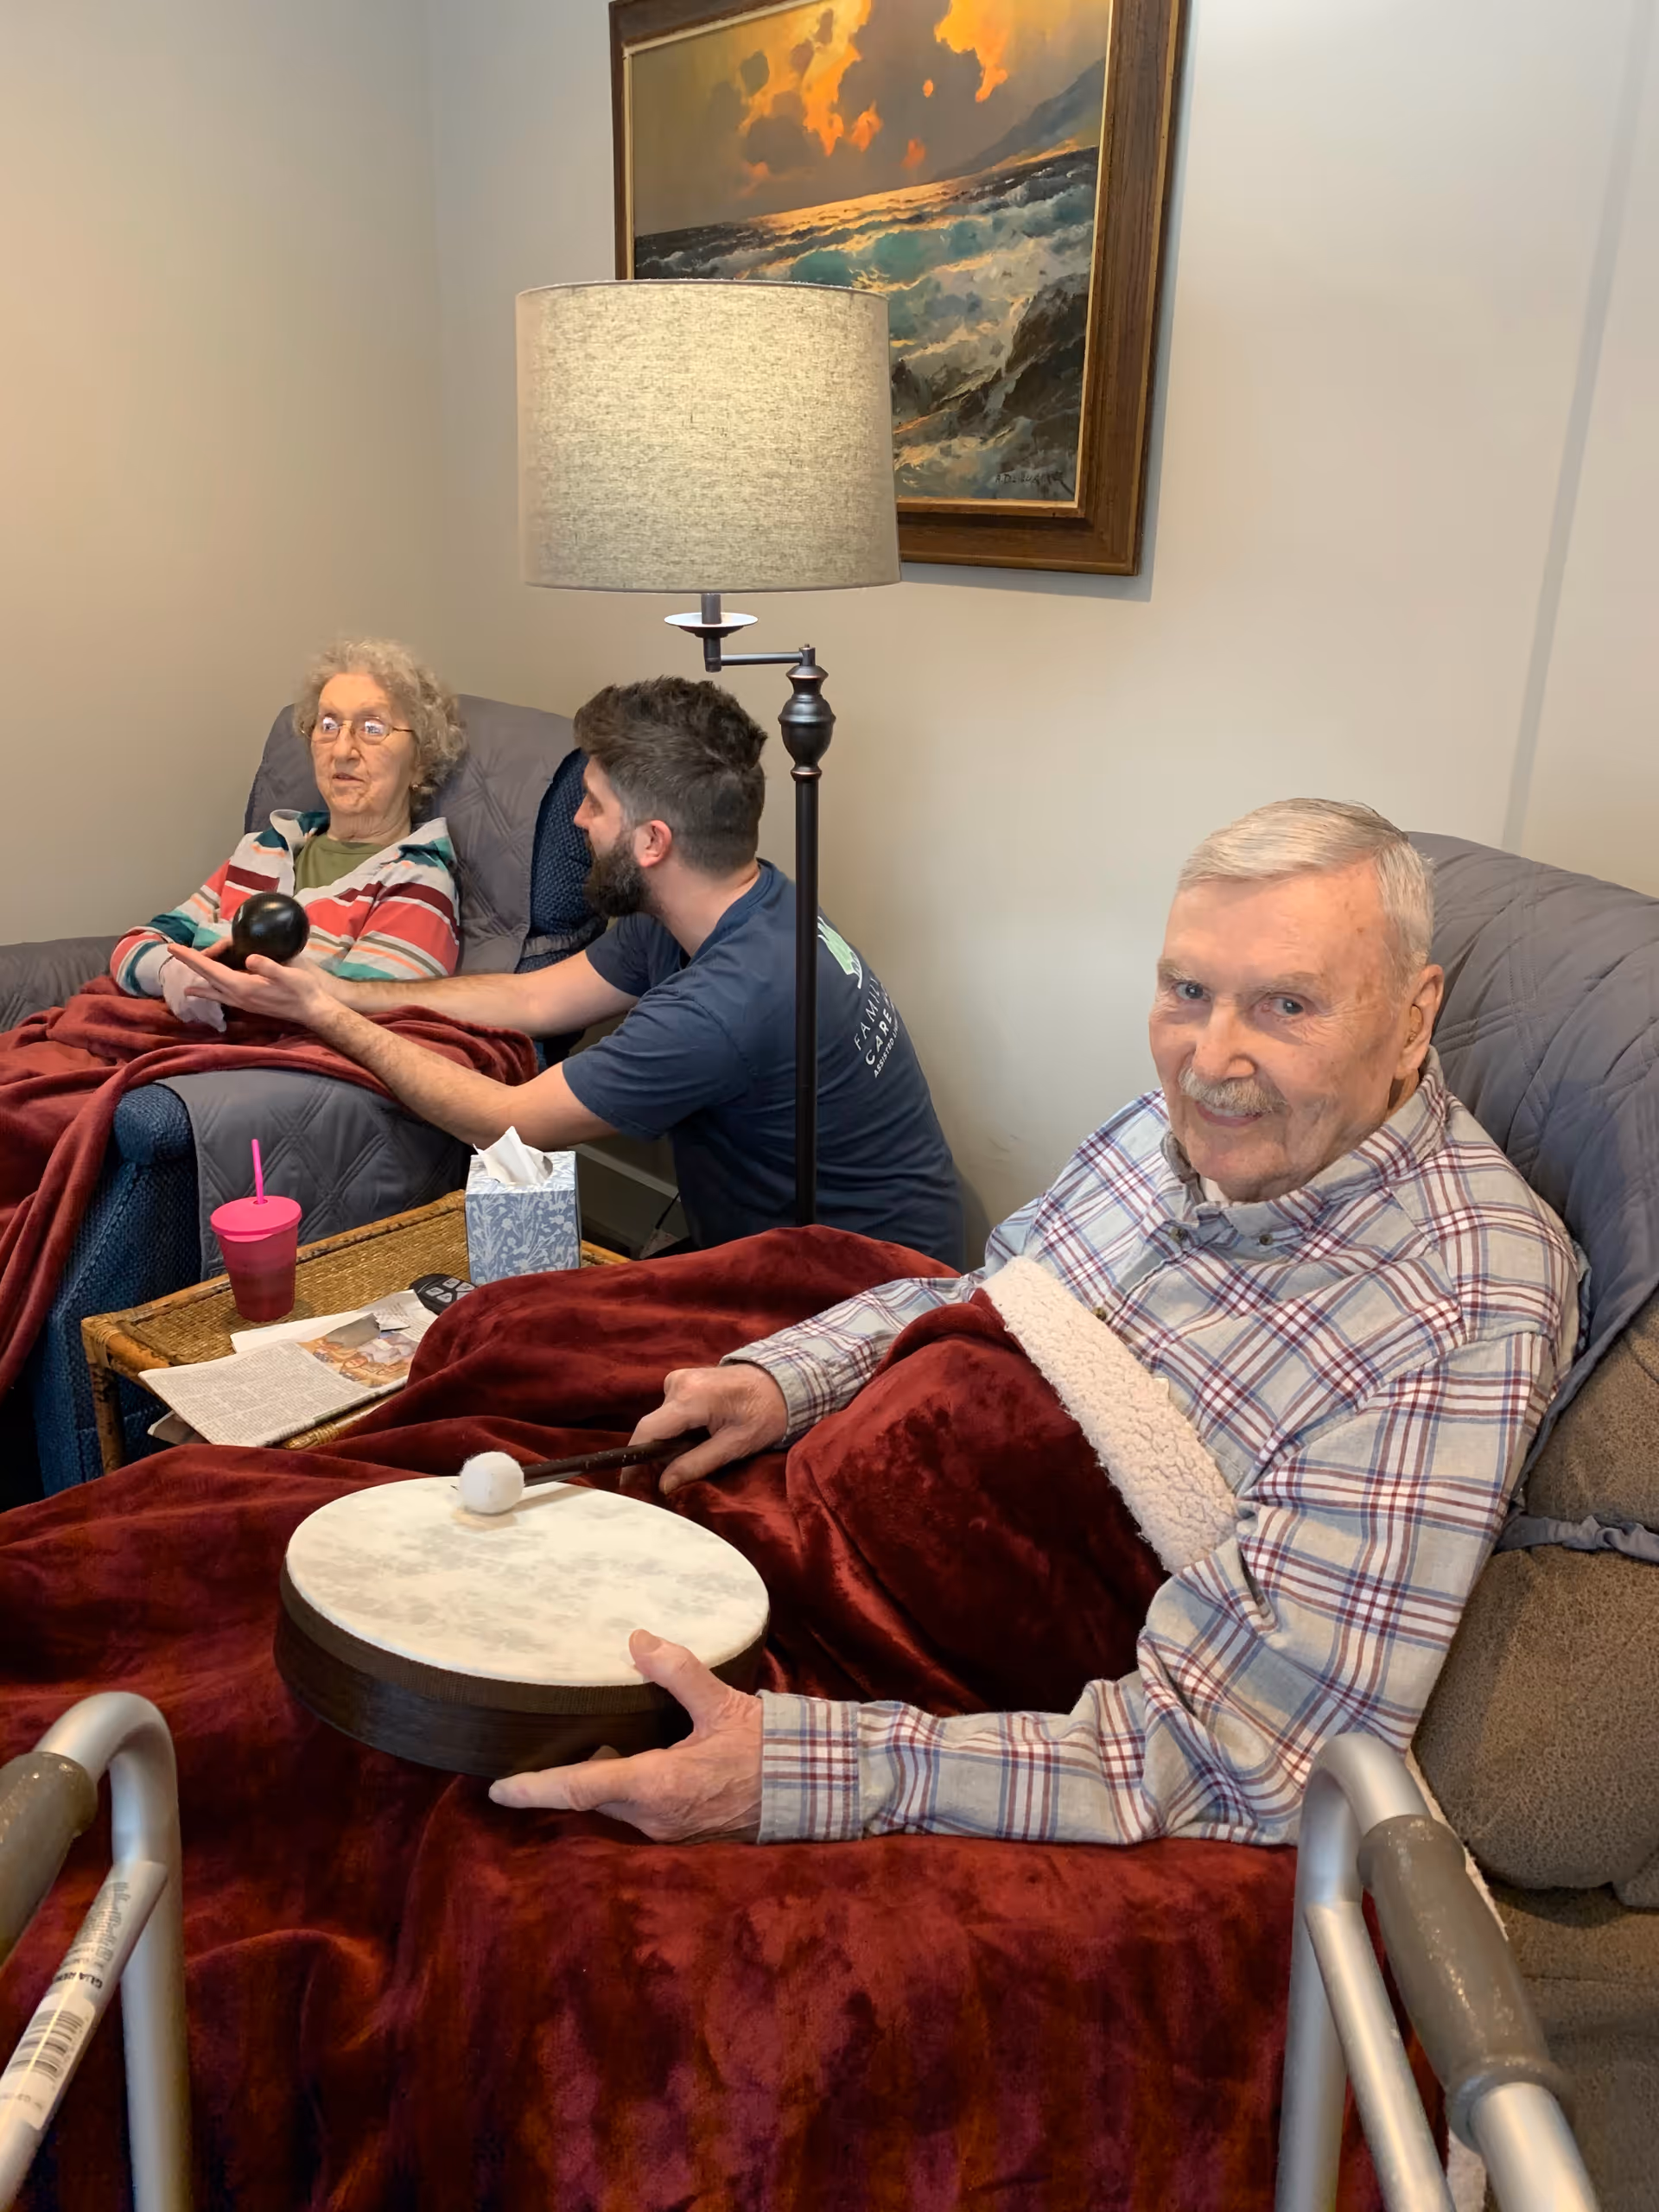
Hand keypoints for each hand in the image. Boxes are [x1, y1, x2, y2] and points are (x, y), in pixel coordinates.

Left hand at [167, 942, 338, 1029]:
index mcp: (243, 986)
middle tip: (173, 951)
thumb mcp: (289, 974)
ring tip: (181, 975)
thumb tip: (249, 958)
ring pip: (212, 989)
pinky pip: (220, 995)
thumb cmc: (303, 990)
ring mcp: (242, 1002)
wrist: (313, 1011)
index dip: (191, 958)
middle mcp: (238, 996)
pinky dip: (207, 991)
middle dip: (190, 964)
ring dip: (197, 979)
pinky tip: (203, 990)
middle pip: (207, 978)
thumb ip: (268, 967)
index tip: (173, 948)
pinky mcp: (248, 1003)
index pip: (210, 970)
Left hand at [489, 1629, 761, 1841]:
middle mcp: (653, 1816)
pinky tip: (620, 1757)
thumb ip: (679, 1672)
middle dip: (559, 1778)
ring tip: (574, 1746)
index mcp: (657, 1786)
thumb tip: (639, 1639)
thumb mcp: (723, 1705)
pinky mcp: (680, 1830)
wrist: (812, 1791)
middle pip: (590, 1796)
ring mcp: (666, 1828)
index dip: (535, 1788)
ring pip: (612, 1803)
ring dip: (593, 1778)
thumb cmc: (769, 1750)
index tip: (497, 1789)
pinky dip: (619, 1784)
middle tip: (528, 1754)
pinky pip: (635, 1808)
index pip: (580, 1789)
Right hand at [629, 1363, 788, 1493]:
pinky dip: (676, 1429)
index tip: (628, 1486)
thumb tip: (663, 1485)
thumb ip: (696, 1464)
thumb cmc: (766, 1413)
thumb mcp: (734, 1446)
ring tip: (693, 1456)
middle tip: (666, 1481)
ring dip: (669, 1443)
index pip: (647, 1431)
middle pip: (653, 1428)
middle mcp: (677, 1383)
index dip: (634, 1460)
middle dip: (655, 1456)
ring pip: (661, 1421)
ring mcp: (679, 1378)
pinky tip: (697, 1438)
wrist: (784, 1380)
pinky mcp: (684, 1380)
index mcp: (690, 1398)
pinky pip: (669, 1411)